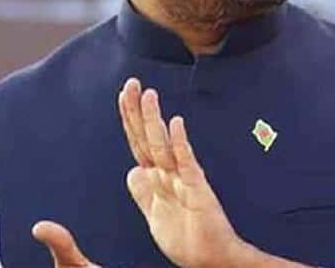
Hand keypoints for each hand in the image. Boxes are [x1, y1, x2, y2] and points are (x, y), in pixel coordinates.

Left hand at [33, 78, 305, 267]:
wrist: (210, 261)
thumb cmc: (187, 240)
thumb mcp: (155, 216)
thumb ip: (143, 194)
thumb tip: (131, 171)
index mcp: (157, 179)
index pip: (139, 142)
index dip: (130, 119)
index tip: (124, 94)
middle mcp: (169, 173)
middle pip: (148, 137)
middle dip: (137, 111)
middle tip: (131, 83)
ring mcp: (183, 179)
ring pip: (163, 144)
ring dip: (154, 119)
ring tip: (147, 94)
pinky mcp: (197, 189)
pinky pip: (186, 163)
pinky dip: (180, 143)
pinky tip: (177, 124)